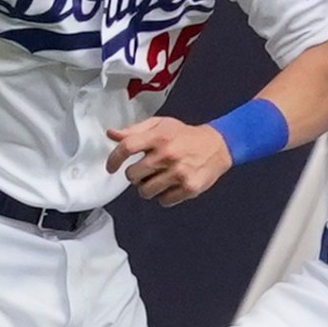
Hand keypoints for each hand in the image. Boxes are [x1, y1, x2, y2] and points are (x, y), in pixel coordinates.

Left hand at [106, 117, 232, 205]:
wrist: (217, 145)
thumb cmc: (184, 135)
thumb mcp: (160, 125)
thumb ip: (134, 131)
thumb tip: (111, 134)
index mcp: (159, 136)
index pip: (127, 148)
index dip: (114, 159)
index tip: (111, 168)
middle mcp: (168, 155)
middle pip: (133, 175)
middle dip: (134, 175)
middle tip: (143, 171)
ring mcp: (179, 173)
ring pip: (145, 191)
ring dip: (147, 188)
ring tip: (157, 179)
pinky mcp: (189, 188)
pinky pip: (163, 201)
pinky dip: (163, 196)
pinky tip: (170, 186)